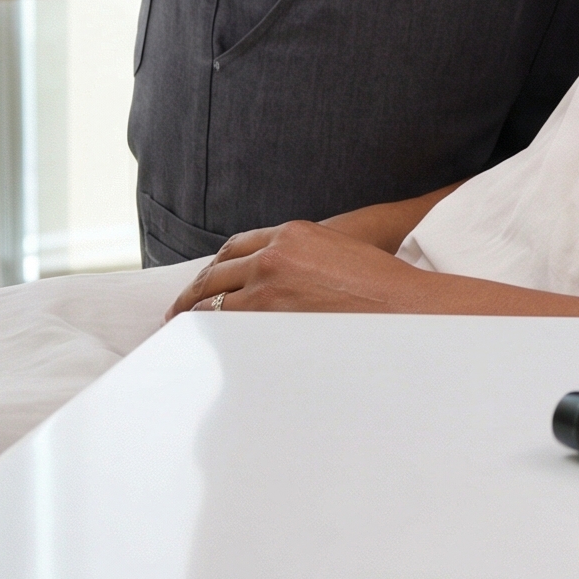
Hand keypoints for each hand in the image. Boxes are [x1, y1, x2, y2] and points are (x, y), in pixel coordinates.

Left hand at [166, 219, 436, 318]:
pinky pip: (226, 327)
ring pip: (213, 302)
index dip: (215, 268)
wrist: (402, 305)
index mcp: (293, 233)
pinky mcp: (270, 316)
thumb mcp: (336, 251)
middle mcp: (274, 254)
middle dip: (192, 294)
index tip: (205, 283)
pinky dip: (208, 336)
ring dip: (192, 317)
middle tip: (176, 312)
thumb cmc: (379, 285)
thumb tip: (275, 279)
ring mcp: (269, 286)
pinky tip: (201, 345)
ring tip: (179, 331)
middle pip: (216, 273)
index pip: (236, 247)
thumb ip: (300, 256)